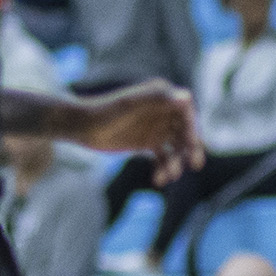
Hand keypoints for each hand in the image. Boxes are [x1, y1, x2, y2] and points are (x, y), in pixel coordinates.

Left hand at [72, 81, 203, 183]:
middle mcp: (162, 112)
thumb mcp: (131, 104)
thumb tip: (187, 97)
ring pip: (176, 147)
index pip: (187, 113)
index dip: (193, 129)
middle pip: (185, 132)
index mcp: (162, 97)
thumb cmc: (104, 112)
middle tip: (194, 165)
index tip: (192, 145)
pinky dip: (164, 168)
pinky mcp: (148, 142)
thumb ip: (158, 99)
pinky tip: (159, 179)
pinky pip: (164, 157)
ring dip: (176, 163)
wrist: (81, 126)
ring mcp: (156, 128)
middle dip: (190, 149)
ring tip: (168, 176)